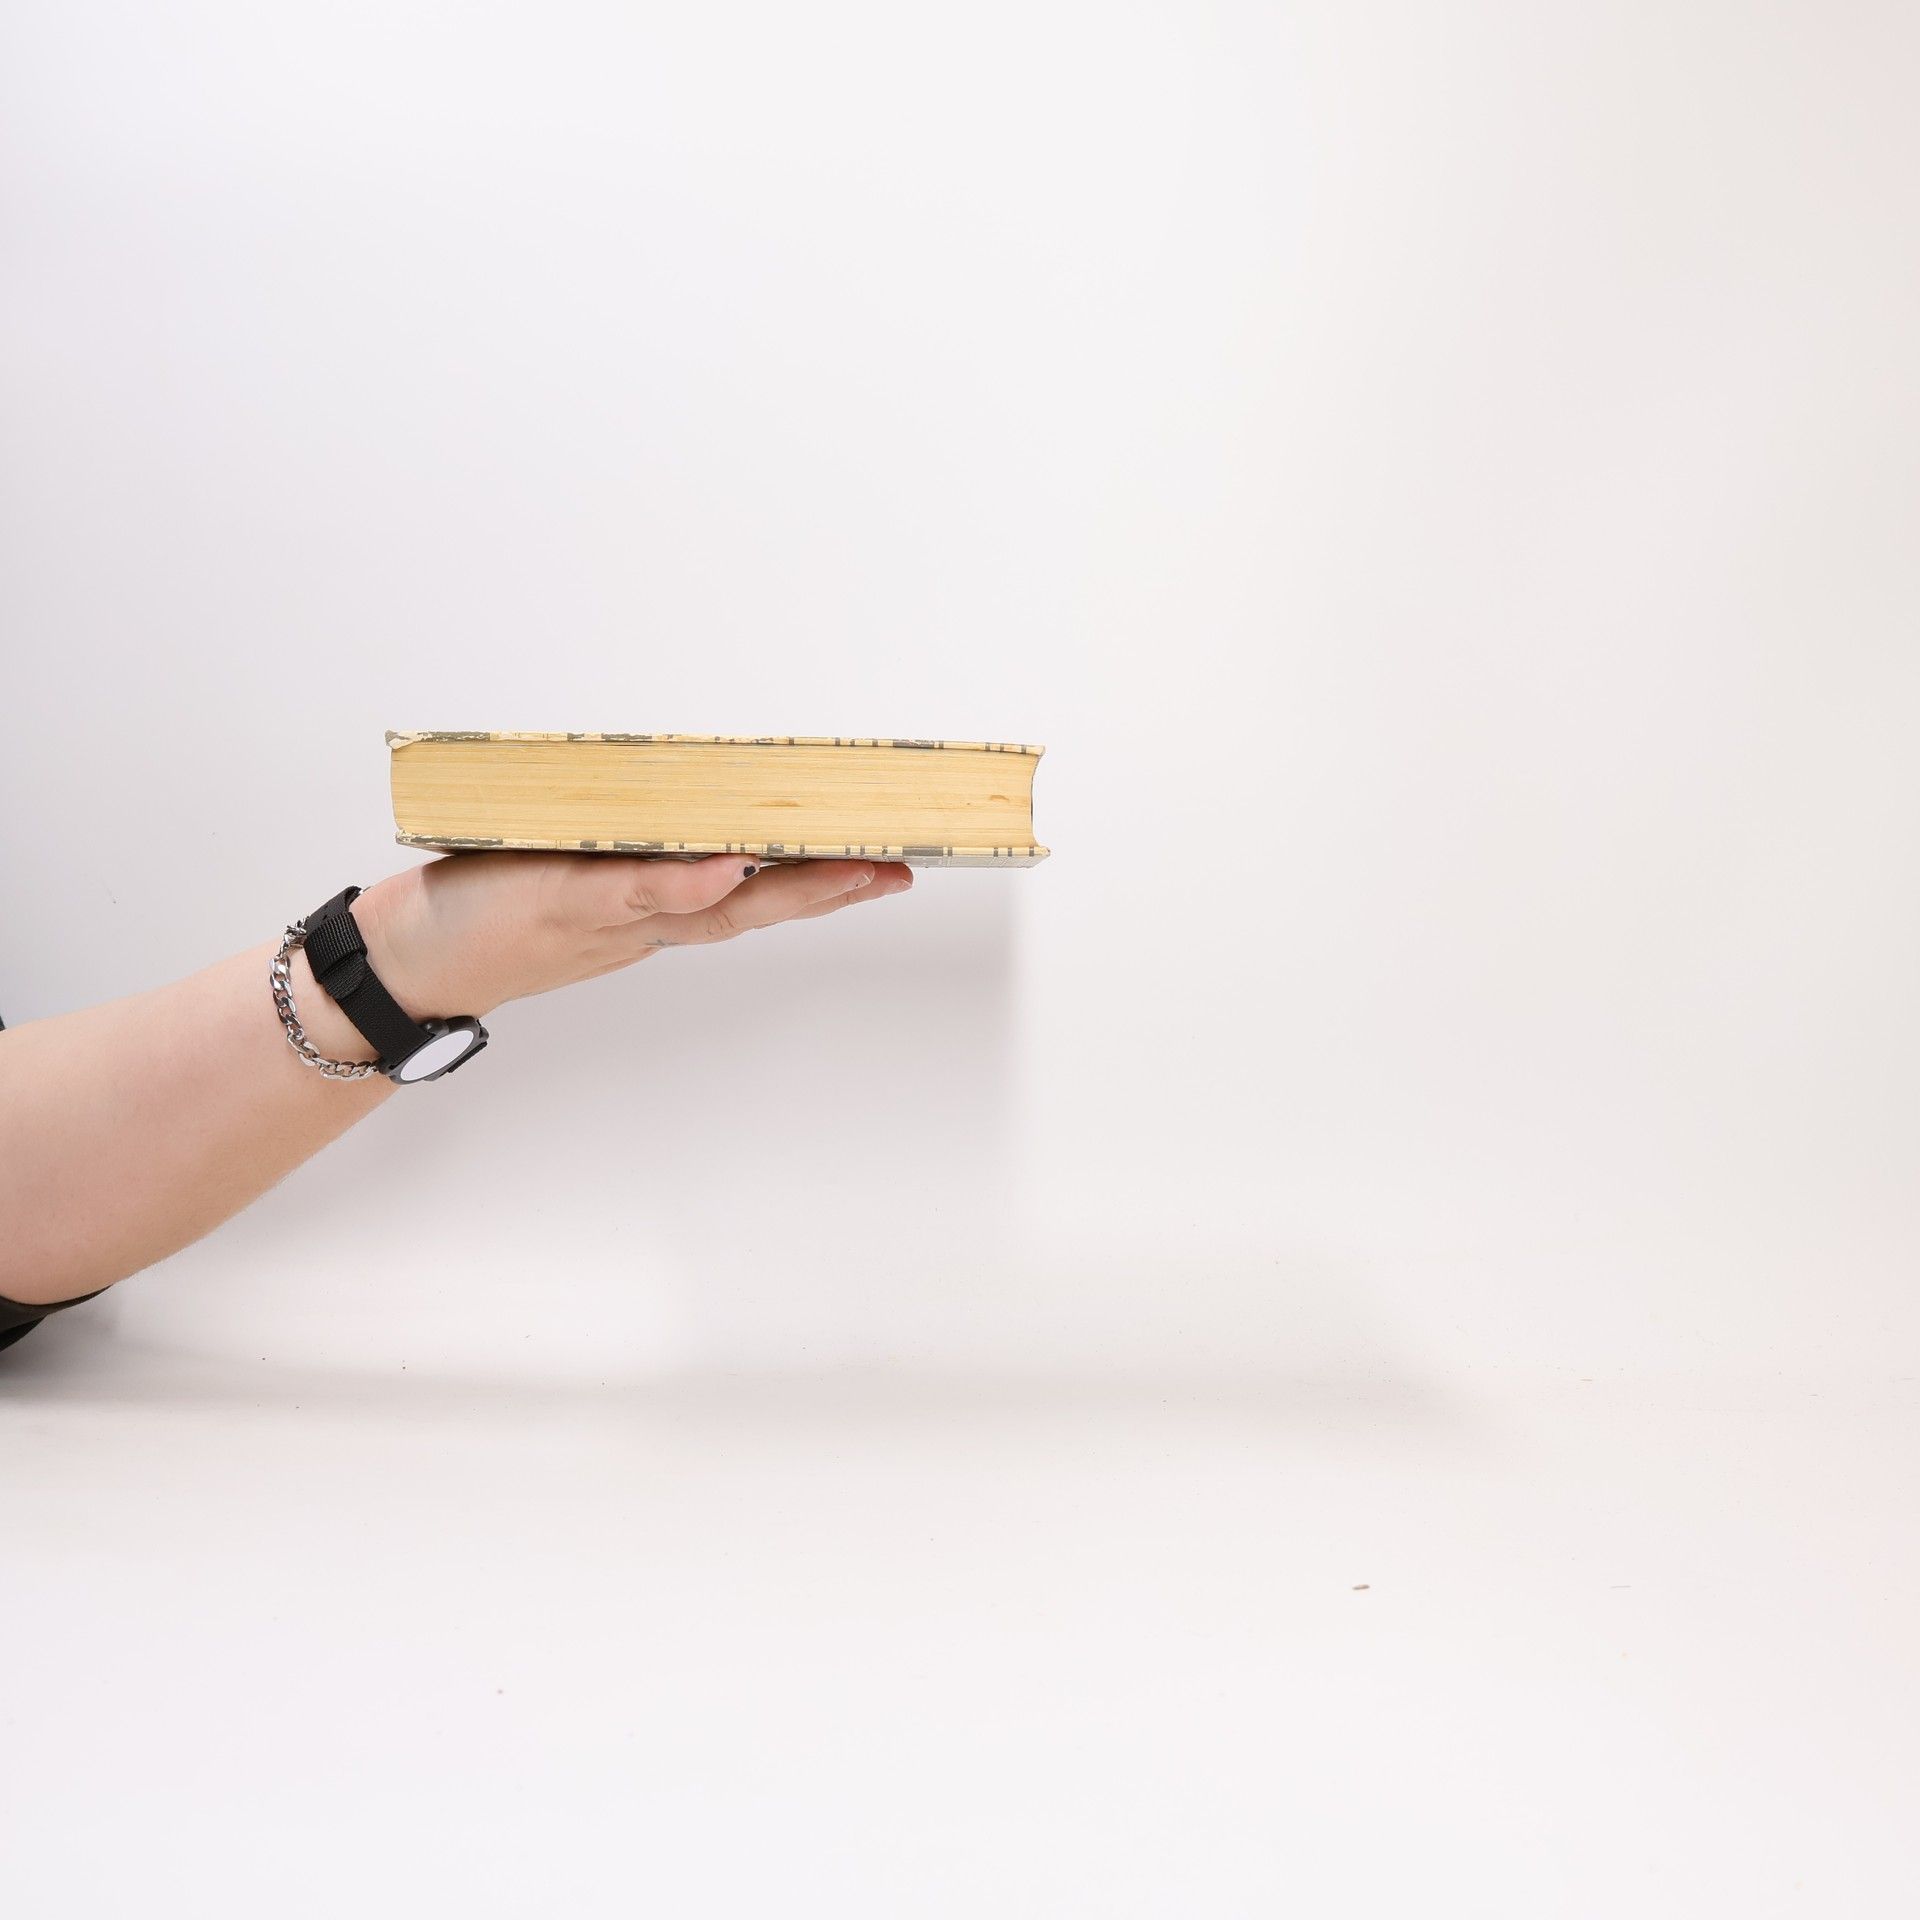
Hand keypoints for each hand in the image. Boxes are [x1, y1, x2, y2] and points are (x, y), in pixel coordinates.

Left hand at [347, 852, 913, 1019]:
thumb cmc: (489, 907)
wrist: (411, 960)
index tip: (889, 857)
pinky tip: (730, 860)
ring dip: (786, 887)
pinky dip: (684, 881)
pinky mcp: (565, 899)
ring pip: (715, 903)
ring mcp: (612, 910)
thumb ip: (633, 856)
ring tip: (855, 868)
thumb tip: (700, 823)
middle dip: (835, 885)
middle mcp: (647, 914)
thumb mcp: (572, 873)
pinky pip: (634, 890)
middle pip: (759, 902)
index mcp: (658, 903)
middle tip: (904, 866)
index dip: (827, 878)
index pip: (758, 888)